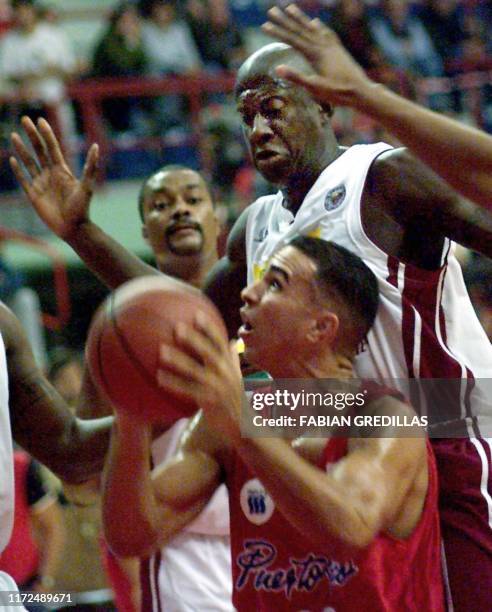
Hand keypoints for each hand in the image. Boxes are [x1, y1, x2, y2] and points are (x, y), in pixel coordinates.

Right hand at [10, 116, 97, 239]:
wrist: (73, 228)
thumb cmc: (82, 208)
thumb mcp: (87, 186)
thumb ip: (90, 167)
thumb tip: (96, 146)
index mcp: (62, 171)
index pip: (52, 148)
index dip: (46, 134)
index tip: (40, 120)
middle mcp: (51, 175)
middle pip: (39, 151)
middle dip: (32, 135)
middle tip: (25, 119)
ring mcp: (41, 184)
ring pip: (29, 162)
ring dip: (22, 149)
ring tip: (14, 135)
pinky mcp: (33, 196)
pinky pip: (23, 180)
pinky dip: (18, 170)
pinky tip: (12, 159)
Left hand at [157, 312, 243, 440]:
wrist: (245, 426)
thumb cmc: (237, 400)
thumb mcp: (238, 377)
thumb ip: (233, 359)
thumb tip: (232, 341)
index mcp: (229, 365)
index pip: (220, 341)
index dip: (209, 328)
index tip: (197, 314)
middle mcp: (225, 373)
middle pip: (208, 352)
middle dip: (193, 338)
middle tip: (176, 327)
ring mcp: (218, 387)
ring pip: (196, 371)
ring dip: (178, 360)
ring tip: (161, 351)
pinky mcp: (210, 401)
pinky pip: (188, 390)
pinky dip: (174, 383)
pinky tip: (159, 377)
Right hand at [262, 4, 371, 107]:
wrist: (361, 91)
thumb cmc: (337, 92)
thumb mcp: (315, 88)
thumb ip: (297, 77)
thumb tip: (277, 68)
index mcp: (315, 54)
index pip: (291, 40)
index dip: (277, 32)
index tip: (264, 25)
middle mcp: (322, 46)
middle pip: (300, 30)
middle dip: (284, 20)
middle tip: (272, 10)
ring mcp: (331, 46)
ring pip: (312, 28)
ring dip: (300, 18)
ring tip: (290, 8)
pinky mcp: (338, 49)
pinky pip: (326, 33)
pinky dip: (318, 26)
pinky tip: (316, 22)